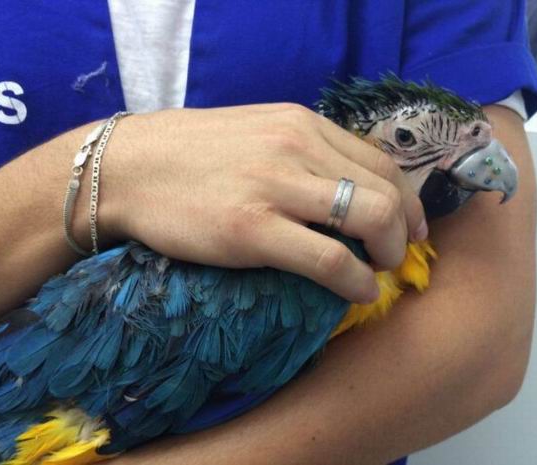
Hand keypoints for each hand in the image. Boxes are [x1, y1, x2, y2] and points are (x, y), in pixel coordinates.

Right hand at [97, 104, 426, 303]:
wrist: (127, 167)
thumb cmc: (191, 153)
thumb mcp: (258, 133)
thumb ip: (303, 152)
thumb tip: (344, 187)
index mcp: (302, 124)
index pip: (382, 161)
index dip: (407, 201)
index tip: (409, 227)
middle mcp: (299, 147)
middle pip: (386, 192)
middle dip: (404, 231)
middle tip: (393, 255)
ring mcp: (276, 187)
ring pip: (370, 219)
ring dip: (387, 254)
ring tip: (376, 272)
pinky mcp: (252, 229)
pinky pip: (330, 259)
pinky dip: (356, 280)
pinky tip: (357, 292)